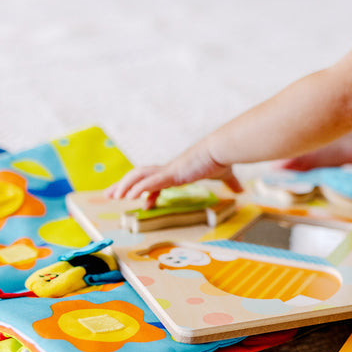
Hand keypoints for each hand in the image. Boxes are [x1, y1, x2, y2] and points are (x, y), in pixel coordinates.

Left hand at [105, 140, 242, 206]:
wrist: (222, 149)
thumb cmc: (222, 159)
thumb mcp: (225, 175)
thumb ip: (230, 183)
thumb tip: (242, 191)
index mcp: (178, 170)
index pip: (156, 180)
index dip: (146, 191)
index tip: (142, 202)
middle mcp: (169, 169)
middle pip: (139, 175)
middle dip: (123, 185)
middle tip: (110, 194)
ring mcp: (169, 170)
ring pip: (139, 176)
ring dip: (125, 186)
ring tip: (113, 196)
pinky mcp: (171, 173)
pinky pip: (150, 182)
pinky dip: (138, 189)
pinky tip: (128, 196)